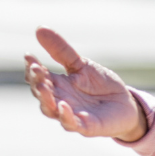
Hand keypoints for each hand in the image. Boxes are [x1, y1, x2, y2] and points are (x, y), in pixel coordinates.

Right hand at [23, 27, 147, 141]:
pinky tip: (63, 106)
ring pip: (51, 110)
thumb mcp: (81, 65)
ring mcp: (71, 114)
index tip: (28, 55)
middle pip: (41, 94)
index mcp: (57, 85)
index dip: (32, 68)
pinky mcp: (86, 126)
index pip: (38, 77)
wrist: (126, 103)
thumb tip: (40, 28)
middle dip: (37, 82)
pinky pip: (71, 124)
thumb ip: (62, 51)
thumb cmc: (101, 85)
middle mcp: (59, 100)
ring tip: (43, 86)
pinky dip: (65, 116)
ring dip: (46, 99)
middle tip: (35, 69)